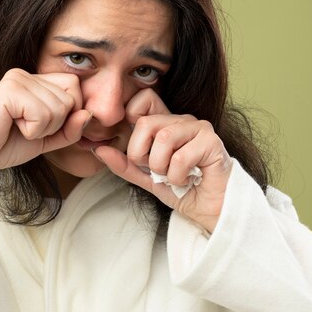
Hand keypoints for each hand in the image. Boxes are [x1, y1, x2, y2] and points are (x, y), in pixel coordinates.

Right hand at [0, 68, 91, 179]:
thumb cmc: (5, 146)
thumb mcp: (47, 139)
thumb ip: (70, 128)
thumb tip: (88, 113)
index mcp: (35, 80)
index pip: (75, 86)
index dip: (69, 113)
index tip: (43, 127)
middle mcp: (27, 74)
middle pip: (71, 96)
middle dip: (56, 124)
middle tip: (27, 128)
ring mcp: (18, 79)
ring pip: (60, 107)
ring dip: (43, 129)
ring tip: (18, 127)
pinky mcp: (10, 89)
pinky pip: (44, 114)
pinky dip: (33, 130)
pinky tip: (12, 126)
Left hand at [93, 89, 231, 231]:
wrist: (211, 212)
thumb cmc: (183, 191)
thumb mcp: (146, 178)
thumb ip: (124, 164)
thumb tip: (99, 149)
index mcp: (165, 123)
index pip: (143, 99)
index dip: (132, 120)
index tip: (138, 151)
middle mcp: (182, 121)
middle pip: (145, 123)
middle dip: (142, 155)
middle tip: (157, 171)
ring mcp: (198, 128)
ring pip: (163, 138)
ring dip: (161, 167)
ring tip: (173, 177)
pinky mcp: (212, 142)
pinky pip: (181, 156)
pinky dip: (178, 176)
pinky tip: (188, 180)